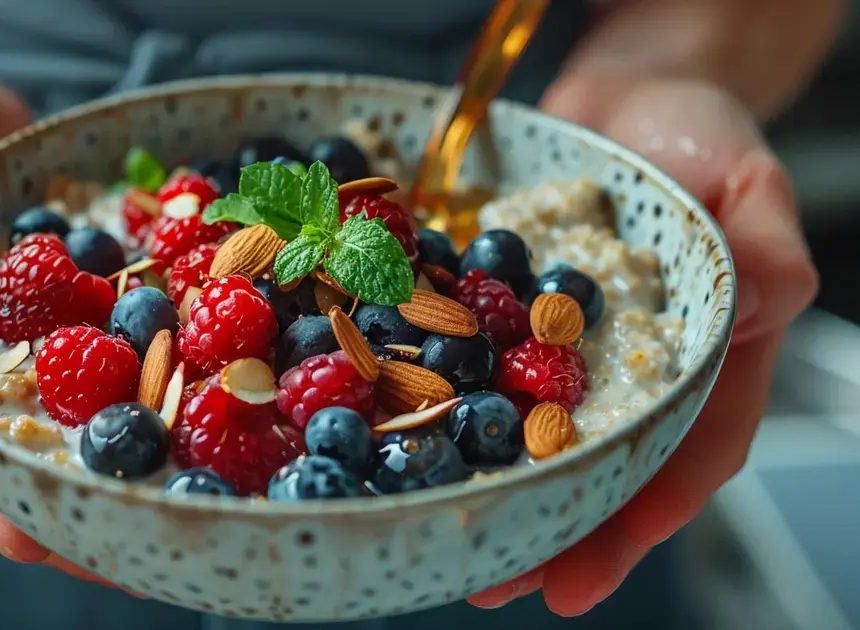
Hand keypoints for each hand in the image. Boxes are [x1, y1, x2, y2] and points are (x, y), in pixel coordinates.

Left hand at [468, 75, 817, 614]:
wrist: (620, 102)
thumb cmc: (698, 138)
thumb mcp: (749, 181)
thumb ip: (764, 244)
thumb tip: (760, 300)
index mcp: (702, 358)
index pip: (691, 446)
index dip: (652, 505)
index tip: (608, 555)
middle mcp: (626, 369)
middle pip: (602, 465)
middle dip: (561, 530)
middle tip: (512, 581)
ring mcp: (562, 351)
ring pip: (531, 437)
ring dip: (496, 493)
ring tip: (455, 543)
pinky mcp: (505, 321)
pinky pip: (476, 371)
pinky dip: (447, 409)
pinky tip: (409, 441)